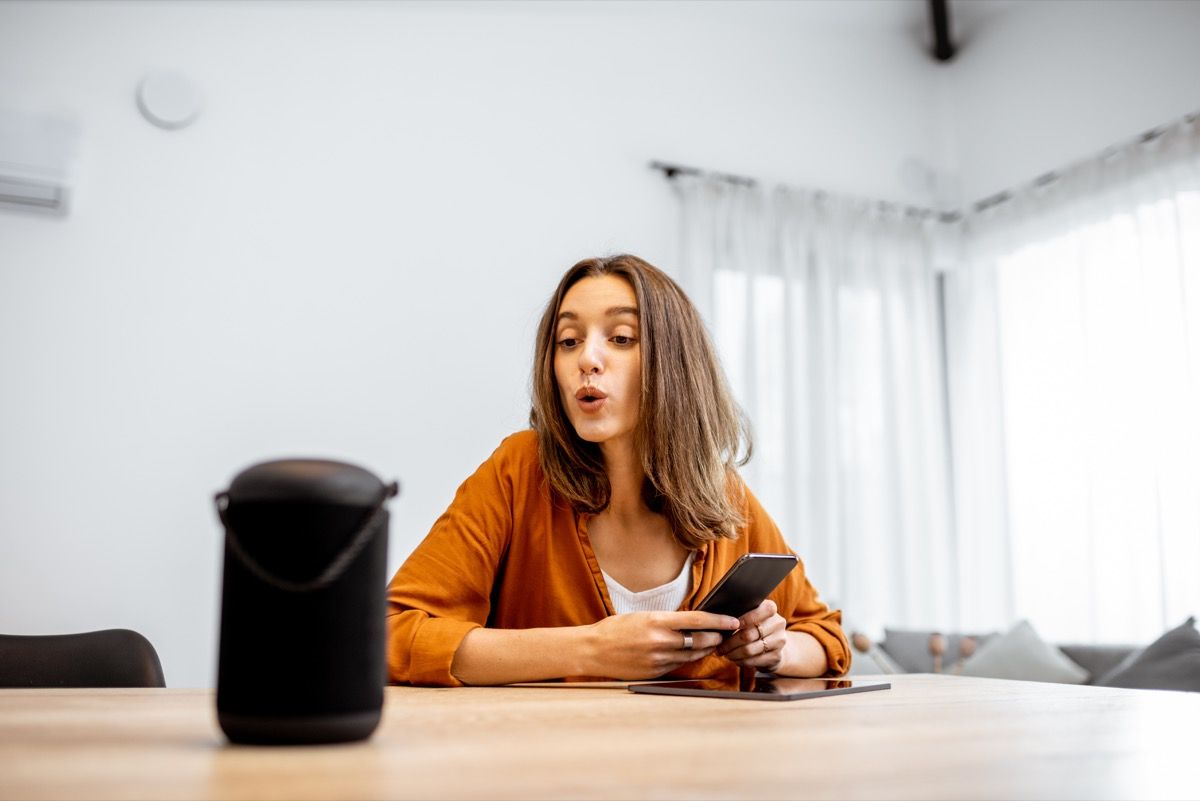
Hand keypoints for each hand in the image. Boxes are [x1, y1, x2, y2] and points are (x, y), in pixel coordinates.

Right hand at [585, 611, 740, 679]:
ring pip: (692, 654)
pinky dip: (689, 658)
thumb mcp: (642, 616)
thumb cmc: (615, 629)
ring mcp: (658, 659)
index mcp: (657, 621)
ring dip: (705, 648)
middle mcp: (660, 641)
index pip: (697, 620)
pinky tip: (692, 653)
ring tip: (713, 642)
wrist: (593, 650)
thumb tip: (690, 622)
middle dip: (716, 637)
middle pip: (700, 640)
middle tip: (726, 633)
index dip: (719, 621)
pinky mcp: (655, 673)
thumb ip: (666, 620)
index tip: (732, 621)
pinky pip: (679, 665)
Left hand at [716, 599, 787, 672]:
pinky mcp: (776, 657)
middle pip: (748, 634)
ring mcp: (779, 641)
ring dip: (733, 653)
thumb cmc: (755, 625)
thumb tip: (718, 619)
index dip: (744, 618)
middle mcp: (778, 624)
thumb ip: (740, 613)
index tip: (730, 624)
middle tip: (719, 646)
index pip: (759, 611)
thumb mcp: (751, 615)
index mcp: (770, 608)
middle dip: (730, 642)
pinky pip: (753, 661)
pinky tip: (734, 659)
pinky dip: (740, 661)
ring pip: (749, 650)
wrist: (774, 644)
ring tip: (724, 653)